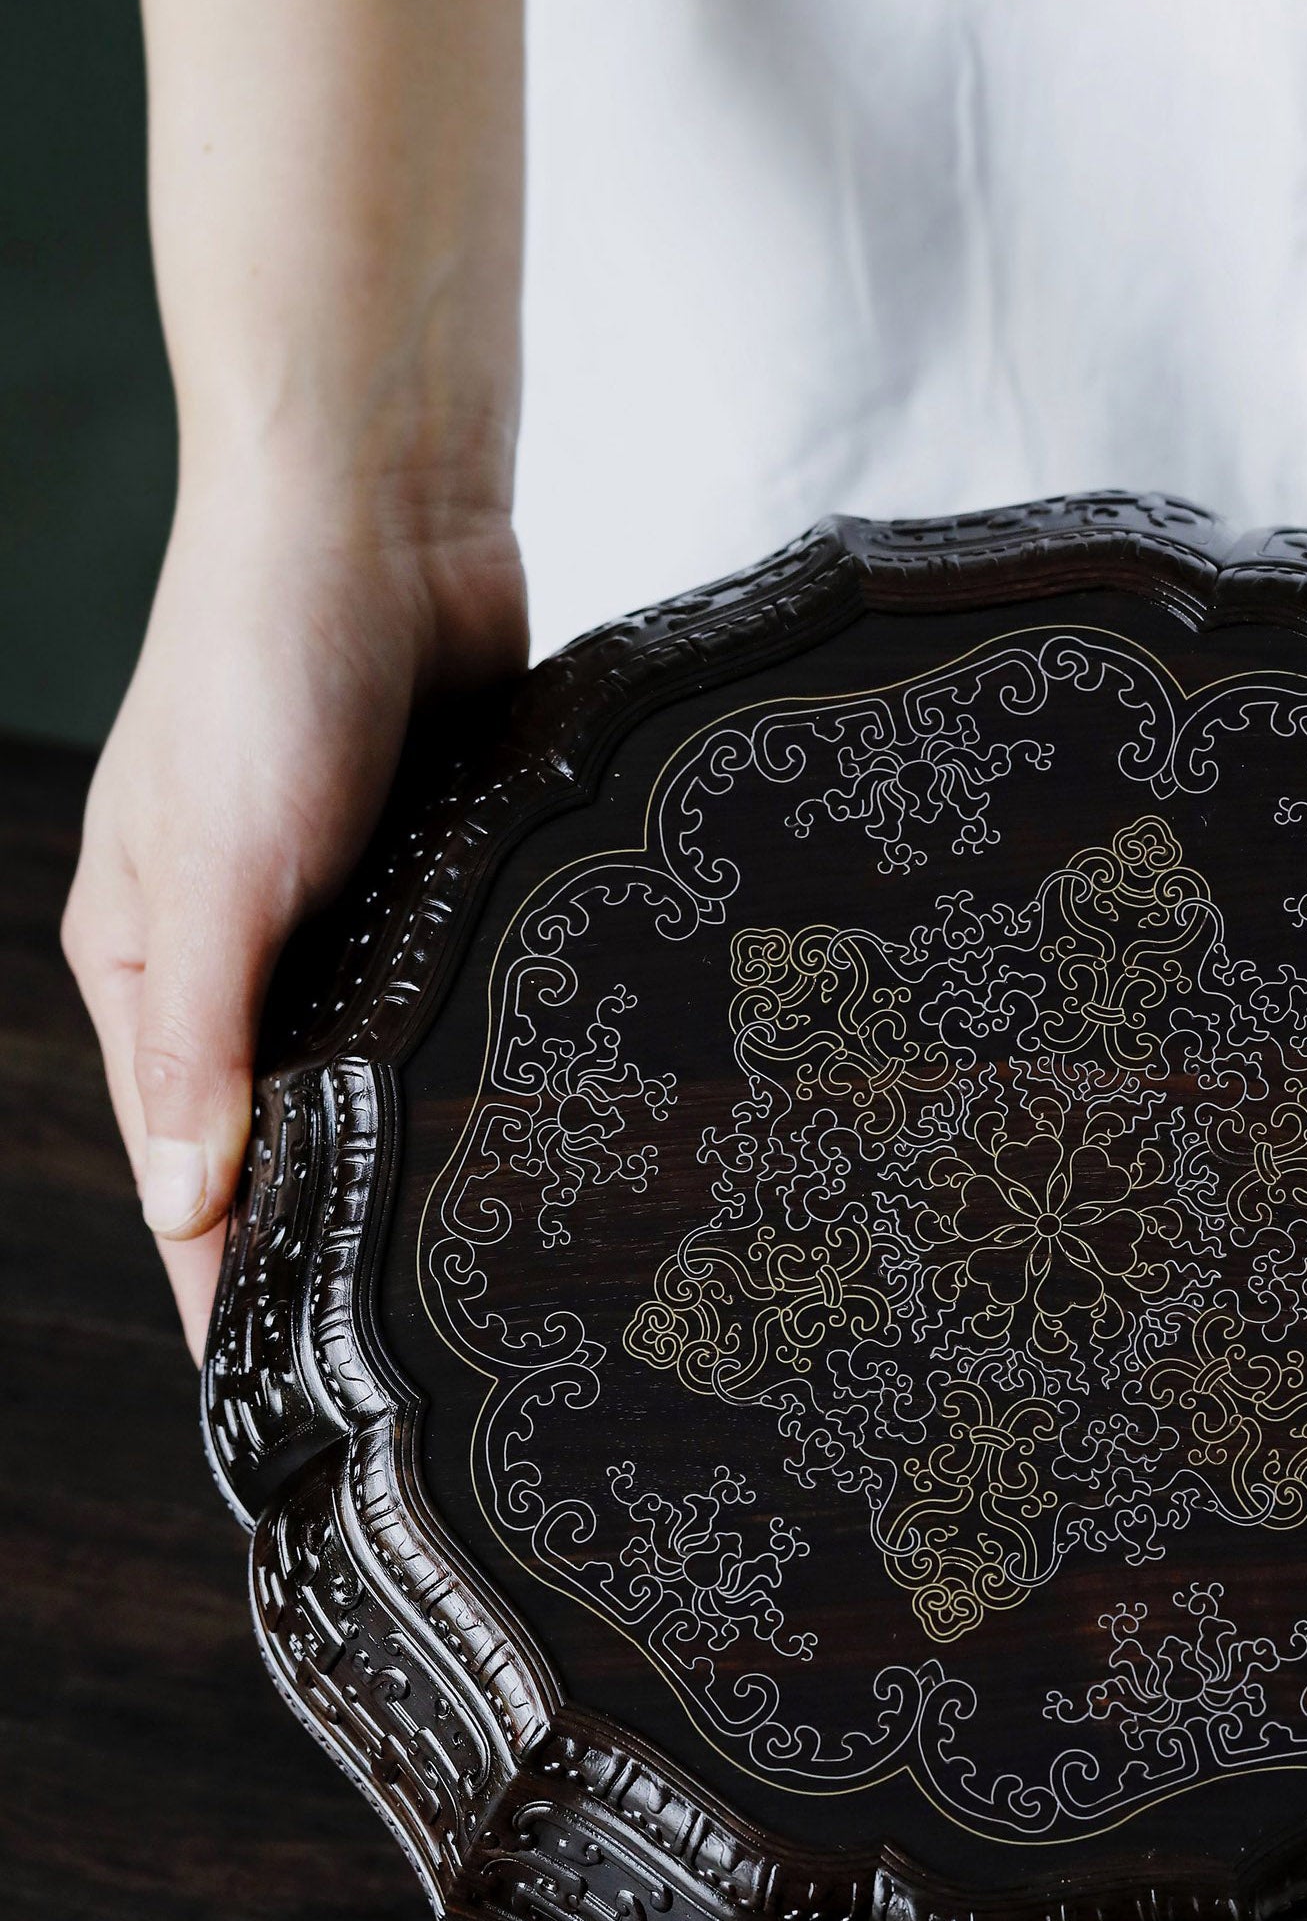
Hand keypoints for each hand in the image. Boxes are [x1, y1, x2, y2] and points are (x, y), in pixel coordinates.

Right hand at [72, 0, 527, 1361]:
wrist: (381, 506)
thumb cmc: (262, 665)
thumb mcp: (214, 867)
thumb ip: (204, 1037)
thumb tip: (190, 1204)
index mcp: (150, 974)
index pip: (184, 1176)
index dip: (226, 1293)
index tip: (282, 1414)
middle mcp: (244, 965)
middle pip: (287, 1150)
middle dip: (338, 1254)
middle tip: (420, 1380)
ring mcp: (346, 927)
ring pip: (382, 1090)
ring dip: (423, 1172)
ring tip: (492, 1296)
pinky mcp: (441, 886)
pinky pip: (457, 1008)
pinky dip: (482, 1073)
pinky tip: (543, 1141)